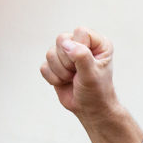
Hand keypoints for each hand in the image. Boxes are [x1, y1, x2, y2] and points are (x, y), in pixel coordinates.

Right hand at [40, 27, 142, 142]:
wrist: (90, 110)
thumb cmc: (97, 92)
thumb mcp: (92, 75)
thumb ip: (82, 57)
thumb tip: (67, 44)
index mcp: (98, 44)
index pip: (80, 32)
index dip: (79, 48)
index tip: (86, 65)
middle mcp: (82, 45)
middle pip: (61, 39)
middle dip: (67, 62)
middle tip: (78, 74)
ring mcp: (67, 54)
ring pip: (50, 53)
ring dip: (61, 72)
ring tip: (72, 79)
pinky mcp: (55, 66)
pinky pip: (44, 66)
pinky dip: (53, 78)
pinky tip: (64, 83)